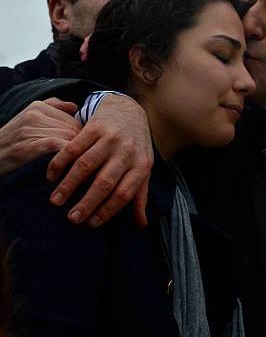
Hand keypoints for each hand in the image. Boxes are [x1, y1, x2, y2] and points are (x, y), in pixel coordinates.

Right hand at [0, 98, 80, 177]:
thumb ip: (53, 107)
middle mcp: (34, 115)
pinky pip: (56, 145)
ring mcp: (30, 130)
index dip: (80, 133)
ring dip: (74, 150)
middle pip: (72, 128)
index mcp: (37, 106)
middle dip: (80, 142)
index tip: (80, 144)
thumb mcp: (29, 115)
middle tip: (81, 154)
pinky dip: (65, 152)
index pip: (72, 119)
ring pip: (67, 137)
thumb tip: (75, 107)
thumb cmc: (14, 138)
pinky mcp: (27, 146)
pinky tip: (67, 160)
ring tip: (76, 159)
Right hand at [47, 94, 152, 227]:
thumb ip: (140, 195)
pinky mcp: (94, 127)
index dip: (107, 210)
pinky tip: (51, 176)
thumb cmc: (135, 147)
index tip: (91, 224)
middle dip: (87, 203)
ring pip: (86, 166)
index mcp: (141, 166)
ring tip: (56, 201)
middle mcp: (127, 152)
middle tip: (72, 219)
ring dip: (69, 185)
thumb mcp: (143, 168)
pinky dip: (60, 163)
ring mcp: (110, 139)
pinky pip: (73, 147)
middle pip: (105, 182)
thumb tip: (141, 224)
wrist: (128, 111)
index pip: (124, 194)